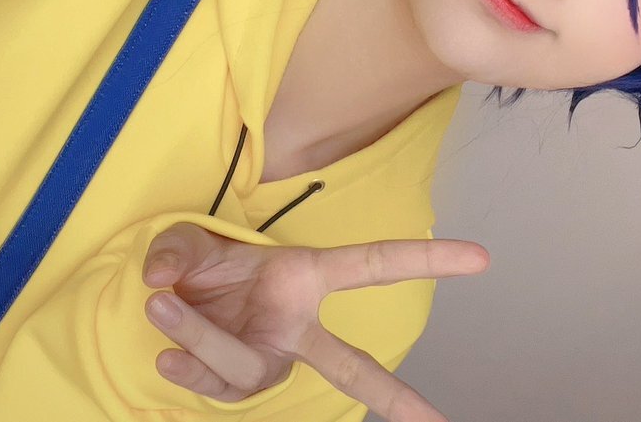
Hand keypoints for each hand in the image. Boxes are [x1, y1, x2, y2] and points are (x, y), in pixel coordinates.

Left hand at [142, 222, 488, 421]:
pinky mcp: (240, 386)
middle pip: (355, 368)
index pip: (371, 266)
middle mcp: (297, 326)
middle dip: (399, 399)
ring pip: (246, 367)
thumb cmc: (199, 264)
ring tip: (161, 305)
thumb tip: (161, 277)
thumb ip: (176, 250)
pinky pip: (216, 388)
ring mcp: (272, 361)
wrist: (166, 298)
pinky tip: (167, 351)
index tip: (480, 259)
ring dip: (202, 338)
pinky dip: (188, 368)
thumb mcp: (185, 241)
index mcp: (305, 276)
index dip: (425, 259)